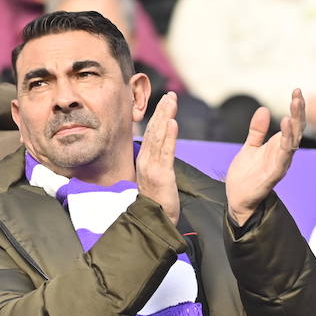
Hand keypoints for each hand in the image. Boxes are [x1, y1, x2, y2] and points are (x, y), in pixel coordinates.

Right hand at [136, 92, 179, 224]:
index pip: (151, 133)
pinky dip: (169, 135)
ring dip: (166, 116)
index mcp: (143, 160)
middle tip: (171, 95)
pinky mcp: (162, 175)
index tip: (165, 101)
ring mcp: (152, 167)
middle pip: (153, 130)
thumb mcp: (154, 177)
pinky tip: (173, 122)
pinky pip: (166, 152)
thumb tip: (160, 149)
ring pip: (159, 136)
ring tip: (172, 101)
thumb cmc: (157, 201)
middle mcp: (145, 160)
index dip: (158, 116)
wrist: (155, 220)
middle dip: (162, 110)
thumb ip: (156, 162)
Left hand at [225, 88, 304, 225]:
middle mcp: (283, 154)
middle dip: (299, 112)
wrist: (237, 199)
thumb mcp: (249, 147)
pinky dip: (286, 140)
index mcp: (279, 147)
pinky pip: (284, 155)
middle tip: (298, 94)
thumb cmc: (246, 176)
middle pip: (297, 130)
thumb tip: (264, 110)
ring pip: (293, 140)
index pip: (292, 125)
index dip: (296, 109)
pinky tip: (285, 125)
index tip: (297, 91)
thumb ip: (257, 131)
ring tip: (294, 105)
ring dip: (295, 123)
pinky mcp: (274, 173)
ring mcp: (280, 163)